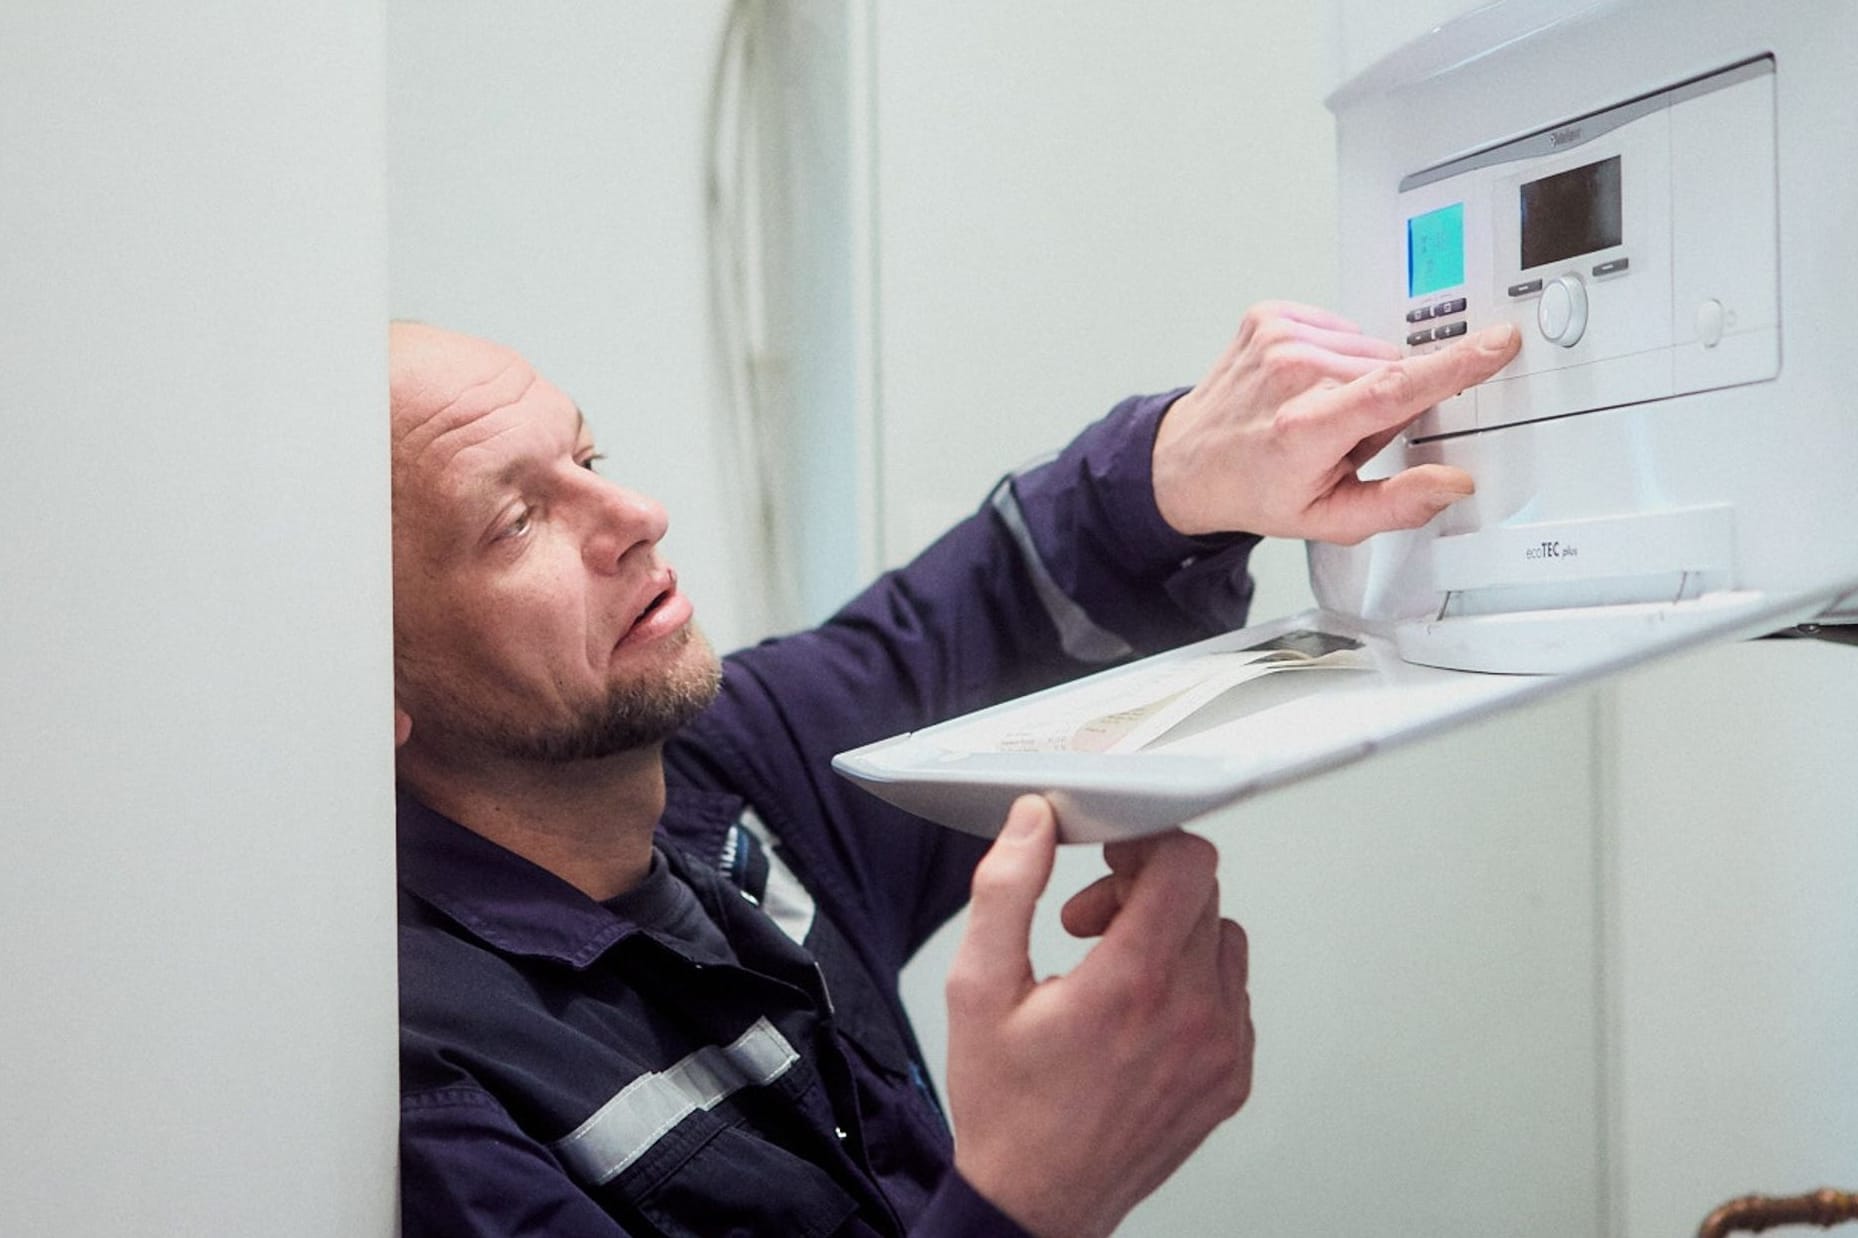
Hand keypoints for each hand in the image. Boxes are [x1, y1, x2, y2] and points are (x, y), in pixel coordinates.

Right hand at [945, 797, 1251, 1237]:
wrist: (1035, 1203)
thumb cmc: (1007, 1107)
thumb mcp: (978, 987)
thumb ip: (1006, 889)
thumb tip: (1033, 823)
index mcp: (1131, 984)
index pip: (1187, 864)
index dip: (1145, 844)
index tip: (1110, 859)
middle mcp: (1192, 1015)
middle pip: (1202, 894)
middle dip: (1142, 889)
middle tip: (1089, 923)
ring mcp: (1222, 1049)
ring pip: (1222, 939)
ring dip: (1171, 934)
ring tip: (1111, 969)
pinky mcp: (1233, 1077)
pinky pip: (1232, 994)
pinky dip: (1192, 983)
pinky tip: (1138, 1011)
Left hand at [1151, 301, 1521, 543]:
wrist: (1188, 461)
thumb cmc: (1256, 490)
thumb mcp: (1327, 518)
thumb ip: (1398, 504)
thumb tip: (1452, 482)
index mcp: (1305, 428)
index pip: (1394, 390)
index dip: (1453, 367)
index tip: (1497, 343)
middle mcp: (1291, 374)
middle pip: (1390, 372)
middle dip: (1386, 404)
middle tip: (1344, 437)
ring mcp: (1277, 338)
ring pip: (1368, 349)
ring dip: (1358, 380)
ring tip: (1319, 411)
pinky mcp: (1269, 315)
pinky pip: (1339, 329)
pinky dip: (1333, 355)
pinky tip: (1304, 384)